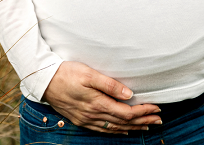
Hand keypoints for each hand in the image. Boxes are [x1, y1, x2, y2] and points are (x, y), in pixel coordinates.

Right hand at [42, 61, 161, 134]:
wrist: (44, 80)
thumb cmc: (67, 73)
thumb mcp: (89, 74)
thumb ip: (109, 84)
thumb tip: (129, 94)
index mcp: (97, 103)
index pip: (126, 112)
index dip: (143, 111)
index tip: (156, 108)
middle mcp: (93, 115)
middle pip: (123, 122)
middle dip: (143, 120)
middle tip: (159, 119)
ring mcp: (86, 119)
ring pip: (115, 128)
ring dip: (133, 127)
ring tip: (147, 125)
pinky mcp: (80, 119)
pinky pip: (103, 130)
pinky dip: (117, 130)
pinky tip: (123, 130)